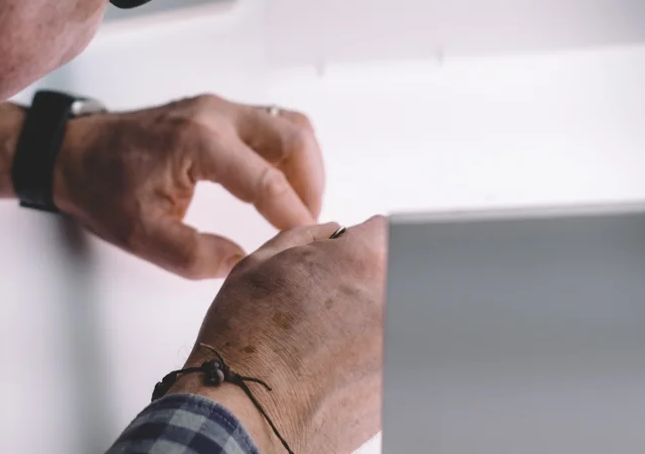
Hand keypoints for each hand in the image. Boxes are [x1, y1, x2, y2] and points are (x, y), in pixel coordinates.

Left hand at [55, 94, 324, 279]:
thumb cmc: (101, 187)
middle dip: (312, 183)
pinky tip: (279, 185)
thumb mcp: (143, 234)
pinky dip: (288, 152)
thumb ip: (196, 255)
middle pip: (294, 136)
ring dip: (304, 164)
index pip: (266, 180)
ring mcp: (218, 108)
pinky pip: (270, 122)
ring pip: (287, 123)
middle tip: (310, 224)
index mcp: (199, 142)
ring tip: (298, 206)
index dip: (294, 216)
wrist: (70, 152)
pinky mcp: (216, 111)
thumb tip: (243, 263)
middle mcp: (215, 115)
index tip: (308, 242)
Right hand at [171, 216, 386, 453]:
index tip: (346, 258)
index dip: (359, 243)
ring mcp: (398, 348)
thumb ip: (306, 237)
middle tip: (328, 302)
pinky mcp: (395, 386)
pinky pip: (387, 357)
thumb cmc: (246, 342)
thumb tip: (331, 233)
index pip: (385, 231)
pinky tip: (332, 369)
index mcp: (361, 263)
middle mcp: (390, 302)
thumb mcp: (260, 265)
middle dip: (365, 282)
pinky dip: (366, 359)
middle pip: (393, 274)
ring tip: (326, 340)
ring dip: (367, 321)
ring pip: (392, 318)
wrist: (248, 413)